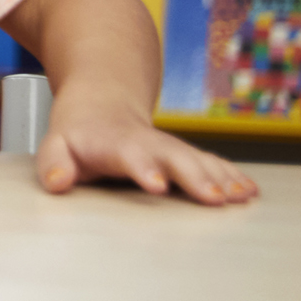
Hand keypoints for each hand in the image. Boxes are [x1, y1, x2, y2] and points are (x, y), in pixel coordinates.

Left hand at [38, 99, 258, 204]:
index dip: (143, 168)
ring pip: (198, 160)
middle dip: (195, 177)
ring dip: (220, 178)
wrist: (102, 103)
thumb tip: (57, 181)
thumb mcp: (56, 145)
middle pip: (174, 157)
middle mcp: (147, 143)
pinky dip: (230, 175)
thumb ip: (53, 163)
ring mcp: (169, 147)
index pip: (129, 155)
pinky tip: (247, 190)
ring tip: (239, 196)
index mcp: (114, 143)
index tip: (157, 185)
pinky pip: (210, 163)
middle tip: (214, 198)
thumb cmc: (79, 133)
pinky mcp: (184, 154)